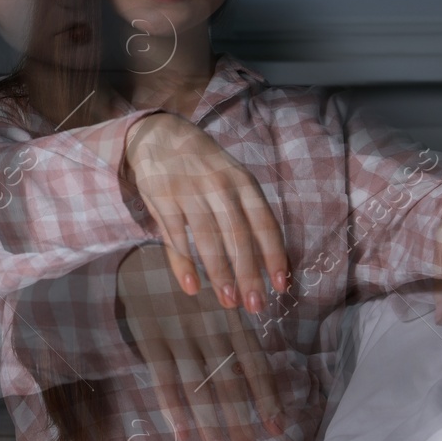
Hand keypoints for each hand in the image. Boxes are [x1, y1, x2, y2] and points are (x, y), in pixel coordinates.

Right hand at [117, 244, 286, 440]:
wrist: (140, 257)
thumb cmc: (188, 284)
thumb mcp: (219, 298)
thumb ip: (236, 330)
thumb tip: (256, 372)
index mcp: (232, 318)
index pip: (255, 364)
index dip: (267, 397)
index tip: (278, 428)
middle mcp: (211, 328)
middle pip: (230, 382)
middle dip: (242, 421)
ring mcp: (180, 334)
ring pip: (199, 386)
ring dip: (211, 423)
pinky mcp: (152, 338)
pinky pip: (164, 380)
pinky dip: (174, 409)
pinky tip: (183, 434)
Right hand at [123, 114, 288, 308]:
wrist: (160, 134)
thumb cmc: (203, 168)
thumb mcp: (229, 183)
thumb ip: (244, 218)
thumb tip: (267, 266)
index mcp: (243, 181)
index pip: (264, 222)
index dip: (274, 255)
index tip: (281, 285)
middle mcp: (219, 185)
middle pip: (239, 235)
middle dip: (249, 274)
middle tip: (255, 306)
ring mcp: (189, 191)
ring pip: (208, 239)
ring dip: (220, 274)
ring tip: (229, 303)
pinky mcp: (162, 198)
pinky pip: (176, 237)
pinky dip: (184, 264)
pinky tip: (193, 287)